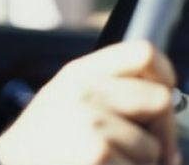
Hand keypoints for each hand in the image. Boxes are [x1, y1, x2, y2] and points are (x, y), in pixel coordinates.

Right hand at [0, 41, 180, 164]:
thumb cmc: (39, 141)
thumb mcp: (63, 98)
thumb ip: (107, 89)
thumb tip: (166, 102)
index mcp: (78, 73)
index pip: (143, 53)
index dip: (165, 73)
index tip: (164, 93)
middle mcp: (86, 92)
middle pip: (160, 99)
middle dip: (163, 130)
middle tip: (150, 148)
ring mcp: (93, 123)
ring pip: (155, 146)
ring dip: (141, 162)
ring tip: (106, 161)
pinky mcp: (99, 152)